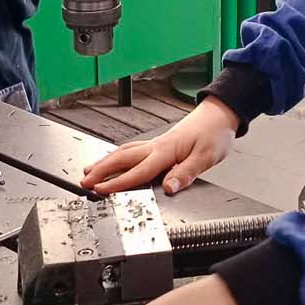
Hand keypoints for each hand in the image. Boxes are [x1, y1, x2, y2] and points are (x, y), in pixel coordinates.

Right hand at [80, 97, 239, 194]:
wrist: (219, 115)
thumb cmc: (214, 134)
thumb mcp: (206, 157)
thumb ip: (186, 173)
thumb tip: (170, 188)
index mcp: (167, 150)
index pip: (139, 170)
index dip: (119, 182)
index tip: (102, 190)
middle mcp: (157, 146)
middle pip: (122, 158)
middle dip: (101, 171)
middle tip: (84, 182)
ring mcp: (156, 144)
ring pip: (124, 153)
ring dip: (105, 163)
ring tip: (89, 172)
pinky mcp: (158, 144)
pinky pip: (132, 150)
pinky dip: (117, 156)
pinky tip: (112, 160)